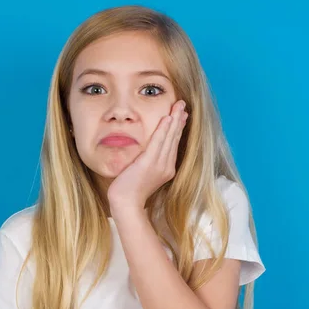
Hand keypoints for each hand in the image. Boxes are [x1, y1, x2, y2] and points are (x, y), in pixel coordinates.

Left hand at [107, 99, 188, 214]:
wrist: (125, 203)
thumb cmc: (130, 190)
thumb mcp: (143, 174)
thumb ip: (148, 162)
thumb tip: (146, 152)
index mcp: (166, 168)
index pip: (173, 143)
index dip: (178, 128)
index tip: (182, 115)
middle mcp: (166, 166)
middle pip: (174, 138)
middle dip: (179, 119)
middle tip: (182, 104)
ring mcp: (159, 165)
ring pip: (169, 138)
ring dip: (174, 120)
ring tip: (179, 106)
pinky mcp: (148, 164)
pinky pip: (158, 143)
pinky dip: (163, 130)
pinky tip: (167, 119)